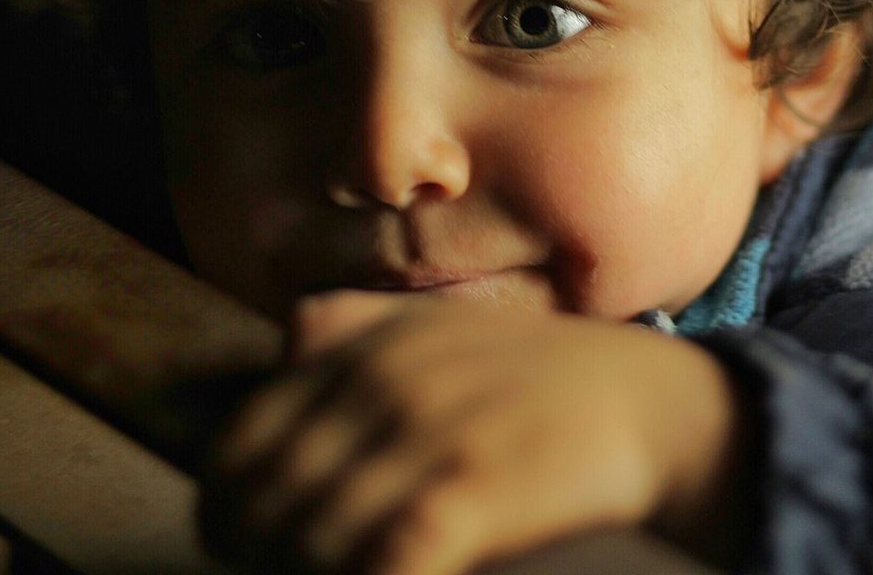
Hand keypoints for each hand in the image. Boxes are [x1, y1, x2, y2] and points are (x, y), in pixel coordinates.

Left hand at [198, 293, 747, 574]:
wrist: (647, 402)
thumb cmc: (535, 374)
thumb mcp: (436, 322)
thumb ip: (355, 324)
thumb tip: (285, 339)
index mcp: (363, 343)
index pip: (241, 438)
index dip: (225, 505)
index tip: (243, 543)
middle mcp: (382, 380)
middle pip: (262, 494)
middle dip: (257, 552)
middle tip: (288, 572)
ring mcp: (426, 432)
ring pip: (310, 538)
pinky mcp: (470, 488)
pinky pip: (382, 562)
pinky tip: (397, 573)